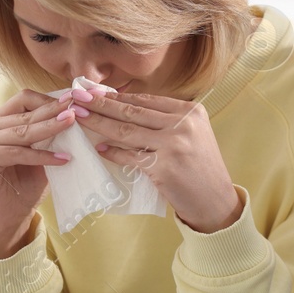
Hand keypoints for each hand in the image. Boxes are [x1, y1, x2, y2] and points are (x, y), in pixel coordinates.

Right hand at [0, 88, 89, 257]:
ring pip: (22, 130)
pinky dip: (42, 156)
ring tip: (73, 124)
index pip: (25, 99)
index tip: (77, 99)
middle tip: (79, 107)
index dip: (51, 99)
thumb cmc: (24, 187)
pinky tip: (63, 159)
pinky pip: (17, 152)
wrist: (6, 219)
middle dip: (55, 110)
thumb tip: (79, 116)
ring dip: (50, 127)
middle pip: (25, 111)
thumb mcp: (41, 156)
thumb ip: (51, 136)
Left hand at [70, 88, 242, 232]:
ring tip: (79, 117)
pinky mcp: (164, 167)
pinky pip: (130, 156)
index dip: (118, 96)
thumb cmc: (201, 168)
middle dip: (101, 103)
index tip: (95, 92)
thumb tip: (125, 107)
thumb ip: (167, 121)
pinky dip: (113, 152)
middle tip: (78, 97)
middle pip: (133, 111)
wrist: (216, 200)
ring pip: (126, 130)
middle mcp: (183, 123)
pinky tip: (99, 148)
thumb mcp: (193, 135)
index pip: (146, 100)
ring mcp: (174, 145)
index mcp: (191, 111)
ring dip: (99, 123)